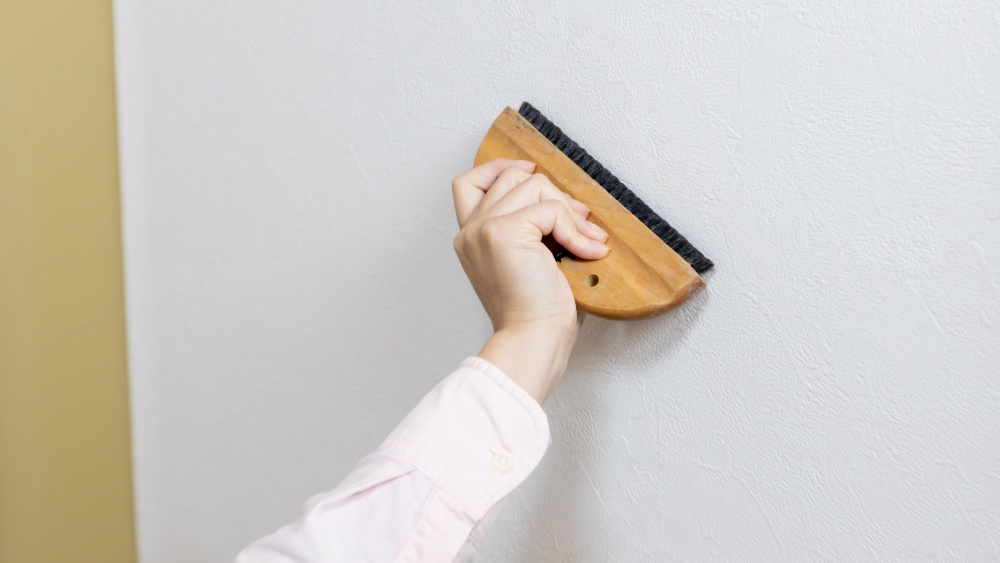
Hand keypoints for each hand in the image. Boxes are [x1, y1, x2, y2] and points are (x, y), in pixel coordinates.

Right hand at [451, 159, 608, 402]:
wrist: (532, 341)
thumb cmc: (537, 313)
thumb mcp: (532, 263)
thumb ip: (534, 230)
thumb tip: (567, 202)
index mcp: (471, 239)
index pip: (469, 182)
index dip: (500, 168)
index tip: (531, 172)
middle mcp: (470, 231)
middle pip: (512, 176)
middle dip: (553, 194)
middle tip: (579, 223)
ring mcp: (483, 229)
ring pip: (534, 185)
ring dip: (568, 211)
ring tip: (585, 242)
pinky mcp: (502, 232)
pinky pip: (550, 209)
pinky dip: (576, 230)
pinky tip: (587, 253)